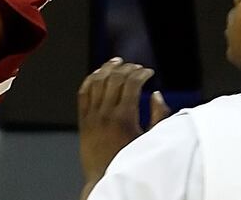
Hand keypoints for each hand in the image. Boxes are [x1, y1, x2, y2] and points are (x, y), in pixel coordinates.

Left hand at [77, 58, 170, 181]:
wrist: (105, 179)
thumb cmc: (130, 162)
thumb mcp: (151, 141)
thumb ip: (158, 117)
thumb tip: (157, 95)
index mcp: (124, 117)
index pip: (131, 84)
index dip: (141, 73)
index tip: (148, 72)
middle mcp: (105, 113)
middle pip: (114, 79)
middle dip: (127, 69)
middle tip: (136, 67)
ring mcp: (92, 115)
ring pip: (97, 82)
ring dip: (107, 69)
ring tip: (117, 62)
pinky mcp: (83, 120)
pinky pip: (83, 93)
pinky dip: (90, 80)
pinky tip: (97, 74)